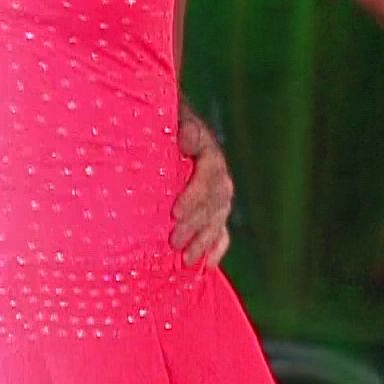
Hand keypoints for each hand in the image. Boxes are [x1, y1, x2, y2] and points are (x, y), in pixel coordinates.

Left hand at [171, 102, 233, 268]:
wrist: (167, 128)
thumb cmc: (162, 124)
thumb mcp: (169, 118)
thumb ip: (180, 127)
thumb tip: (186, 137)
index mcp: (208, 151)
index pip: (209, 174)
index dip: (194, 195)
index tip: (175, 212)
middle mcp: (218, 174)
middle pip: (214, 202)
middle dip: (195, 224)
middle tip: (174, 241)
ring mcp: (218, 194)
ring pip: (218, 219)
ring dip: (204, 240)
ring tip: (187, 259)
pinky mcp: (214, 209)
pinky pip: (221, 231)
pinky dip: (216, 248)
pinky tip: (207, 265)